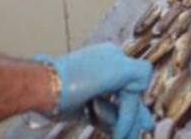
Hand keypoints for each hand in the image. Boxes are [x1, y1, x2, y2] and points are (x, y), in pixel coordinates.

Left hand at [35, 43, 152, 138]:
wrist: (45, 89)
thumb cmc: (80, 77)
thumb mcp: (118, 69)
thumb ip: (139, 72)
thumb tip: (146, 82)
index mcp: (115, 60)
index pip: (137, 85)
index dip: (135, 105)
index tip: (138, 121)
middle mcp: (107, 73)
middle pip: (128, 98)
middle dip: (134, 117)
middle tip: (143, 131)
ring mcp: (94, 90)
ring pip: (116, 109)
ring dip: (123, 122)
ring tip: (127, 136)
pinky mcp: (84, 105)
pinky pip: (103, 116)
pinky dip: (110, 124)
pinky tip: (116, 133)